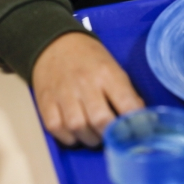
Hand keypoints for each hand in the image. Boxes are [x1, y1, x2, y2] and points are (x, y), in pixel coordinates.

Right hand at [32, 32, 143, 146]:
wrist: (56, 44)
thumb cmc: (91, 59)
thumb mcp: (115, 69)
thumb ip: (126, 93)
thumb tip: (139, 118)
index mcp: (107, 74)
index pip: (126, 103)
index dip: (134, 122)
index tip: (138, 132)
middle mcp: (85, 83)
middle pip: (100, 119)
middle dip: (109, 135)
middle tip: (112, 136)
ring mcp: (63, 93)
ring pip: (77, 126)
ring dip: (89, 138)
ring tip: (95, 136)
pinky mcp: (45, 101)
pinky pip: (55, 127)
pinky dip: (67, 136)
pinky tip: (76, 133)